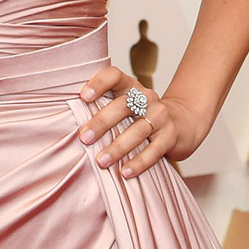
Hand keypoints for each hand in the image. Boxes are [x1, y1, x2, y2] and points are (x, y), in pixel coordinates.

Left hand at [76, 67, 201, 177]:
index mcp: (130, 87)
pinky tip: (125, 173)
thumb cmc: (141, 115)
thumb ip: (102, 107)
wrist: (183, 123)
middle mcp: (147, 98)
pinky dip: (139, 162)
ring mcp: (161, 116)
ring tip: (101, 161)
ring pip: (138, 130)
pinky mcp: (171, 136)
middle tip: (84, 138)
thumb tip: (65, 119)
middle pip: (124, 105)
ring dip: (118, 147)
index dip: (99, 83)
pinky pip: (154, 150)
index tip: (83, 97)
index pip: (115, 75)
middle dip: (102, 122)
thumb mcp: (124, 105)